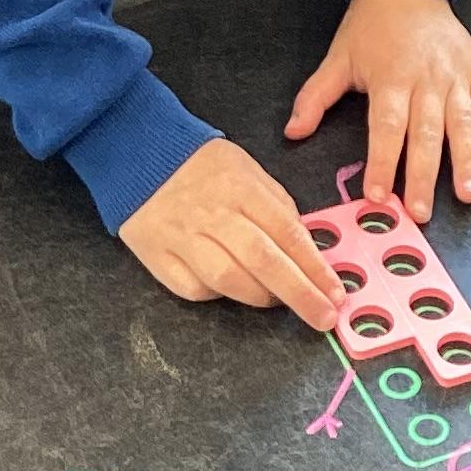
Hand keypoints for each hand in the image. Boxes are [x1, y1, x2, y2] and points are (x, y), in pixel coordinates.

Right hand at [119, 138, 344, 329]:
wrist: (134, 152)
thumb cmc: (200, 164)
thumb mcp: (247, 169)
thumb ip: (276, 204)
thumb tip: (303, 246)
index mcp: (241, 188)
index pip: (287, 232)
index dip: (315, 267)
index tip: (336, 292)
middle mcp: (213, 214)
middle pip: (263, 261)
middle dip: (300, 294)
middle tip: (324, 318)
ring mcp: (182, 236)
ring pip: (228, 280)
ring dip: (261, 298)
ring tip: (279, 304)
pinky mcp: (157, 254)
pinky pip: (193, 288)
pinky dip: (217, 295)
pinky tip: (233, 291)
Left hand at [284, 0, 470, 224]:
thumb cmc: (370, 27)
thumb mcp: (337, 59)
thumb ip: (315, 97)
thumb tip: (292, 133)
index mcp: (391, 79)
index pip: (387, 128)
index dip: (382, 162)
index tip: (378, 195)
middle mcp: (427, 81)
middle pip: (426, 134)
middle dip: (423, 176)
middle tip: (420, 212)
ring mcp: (456, 77)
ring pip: (464, 124)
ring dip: (468, 161)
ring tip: (469, 194)